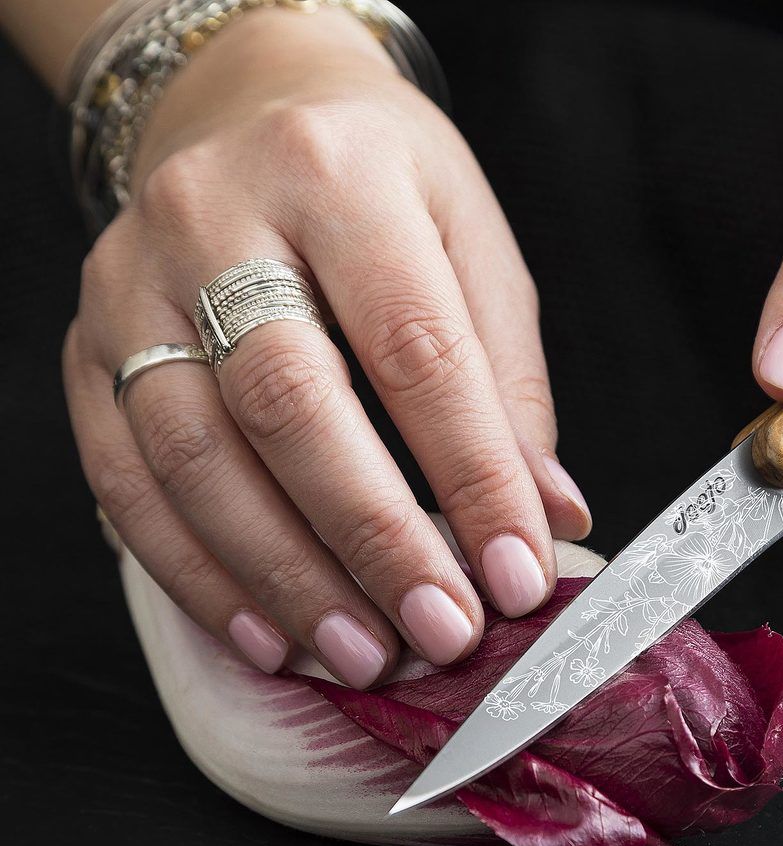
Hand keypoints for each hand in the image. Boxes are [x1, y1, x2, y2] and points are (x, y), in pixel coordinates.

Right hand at [64, 6, 590, 686]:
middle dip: (370, 538)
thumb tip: (551, 518)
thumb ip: (508, 384)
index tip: (516, 576)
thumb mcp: (472, 248)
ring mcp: (131, 283)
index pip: (415, 347)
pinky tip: (268, 633)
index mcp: (338, 175)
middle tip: (438, 632)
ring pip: (193, 454)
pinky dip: (196, 573)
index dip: (472, 475)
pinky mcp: (86, 346)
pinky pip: (124, 479)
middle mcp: (214, 218)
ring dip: (282, 576)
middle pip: (287, 402)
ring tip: (360, 653)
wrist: (251, 109)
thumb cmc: (381, 187)